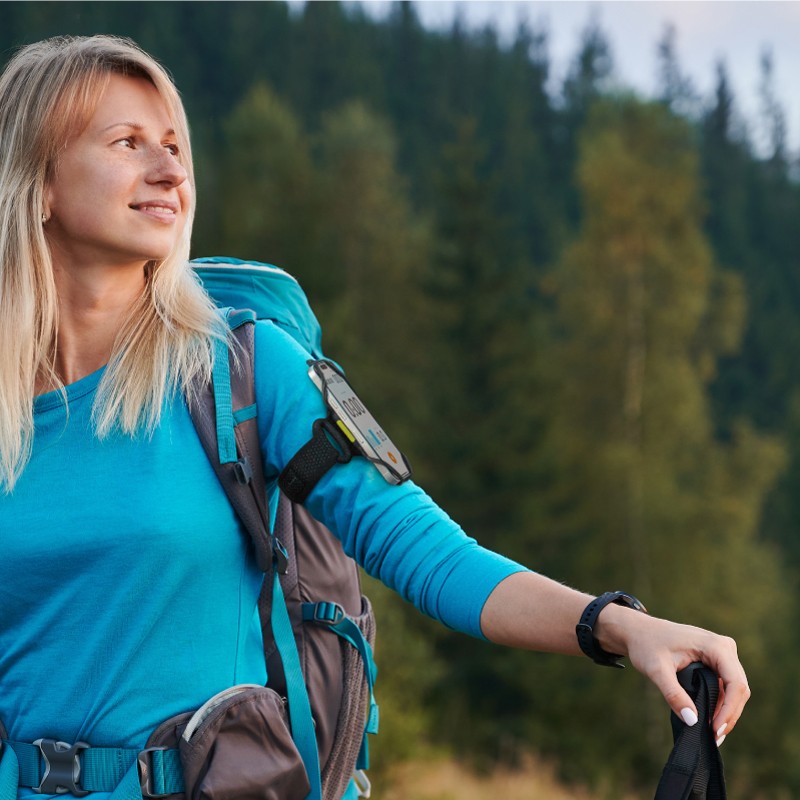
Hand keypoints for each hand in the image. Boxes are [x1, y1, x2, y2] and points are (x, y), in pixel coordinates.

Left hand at [597, 607, 749, 739]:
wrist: (638, 631)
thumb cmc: (646, 645)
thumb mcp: (656, 670)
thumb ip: (673, 694)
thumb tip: (692, 721)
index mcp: (715, 645)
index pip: (735, 683)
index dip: (729, 710)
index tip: (715, 730)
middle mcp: (724, 648)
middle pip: (739, 689)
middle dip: (728, 715)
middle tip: (715, 738)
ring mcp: (722, 654)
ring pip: (734, 690)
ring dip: (726, 712)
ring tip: (712, 734)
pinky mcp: (716, 661)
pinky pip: (726, 687)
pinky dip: (720, 704)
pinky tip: (710, 720)